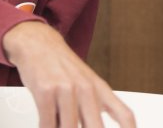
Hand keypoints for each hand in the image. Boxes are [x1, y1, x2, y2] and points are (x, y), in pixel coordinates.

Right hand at [3, 21, 136, 127]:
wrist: (38, 43)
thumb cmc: (62, 66)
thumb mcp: (85, 83)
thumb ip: (94, 108)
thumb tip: (96, 126)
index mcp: (100, 89)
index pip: (124, 114)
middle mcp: (86, 89)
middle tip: (80, 127)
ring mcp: (66, 90)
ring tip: (58, 123)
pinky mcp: (45, 91)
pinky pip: (48, 124)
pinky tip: (46, 125)